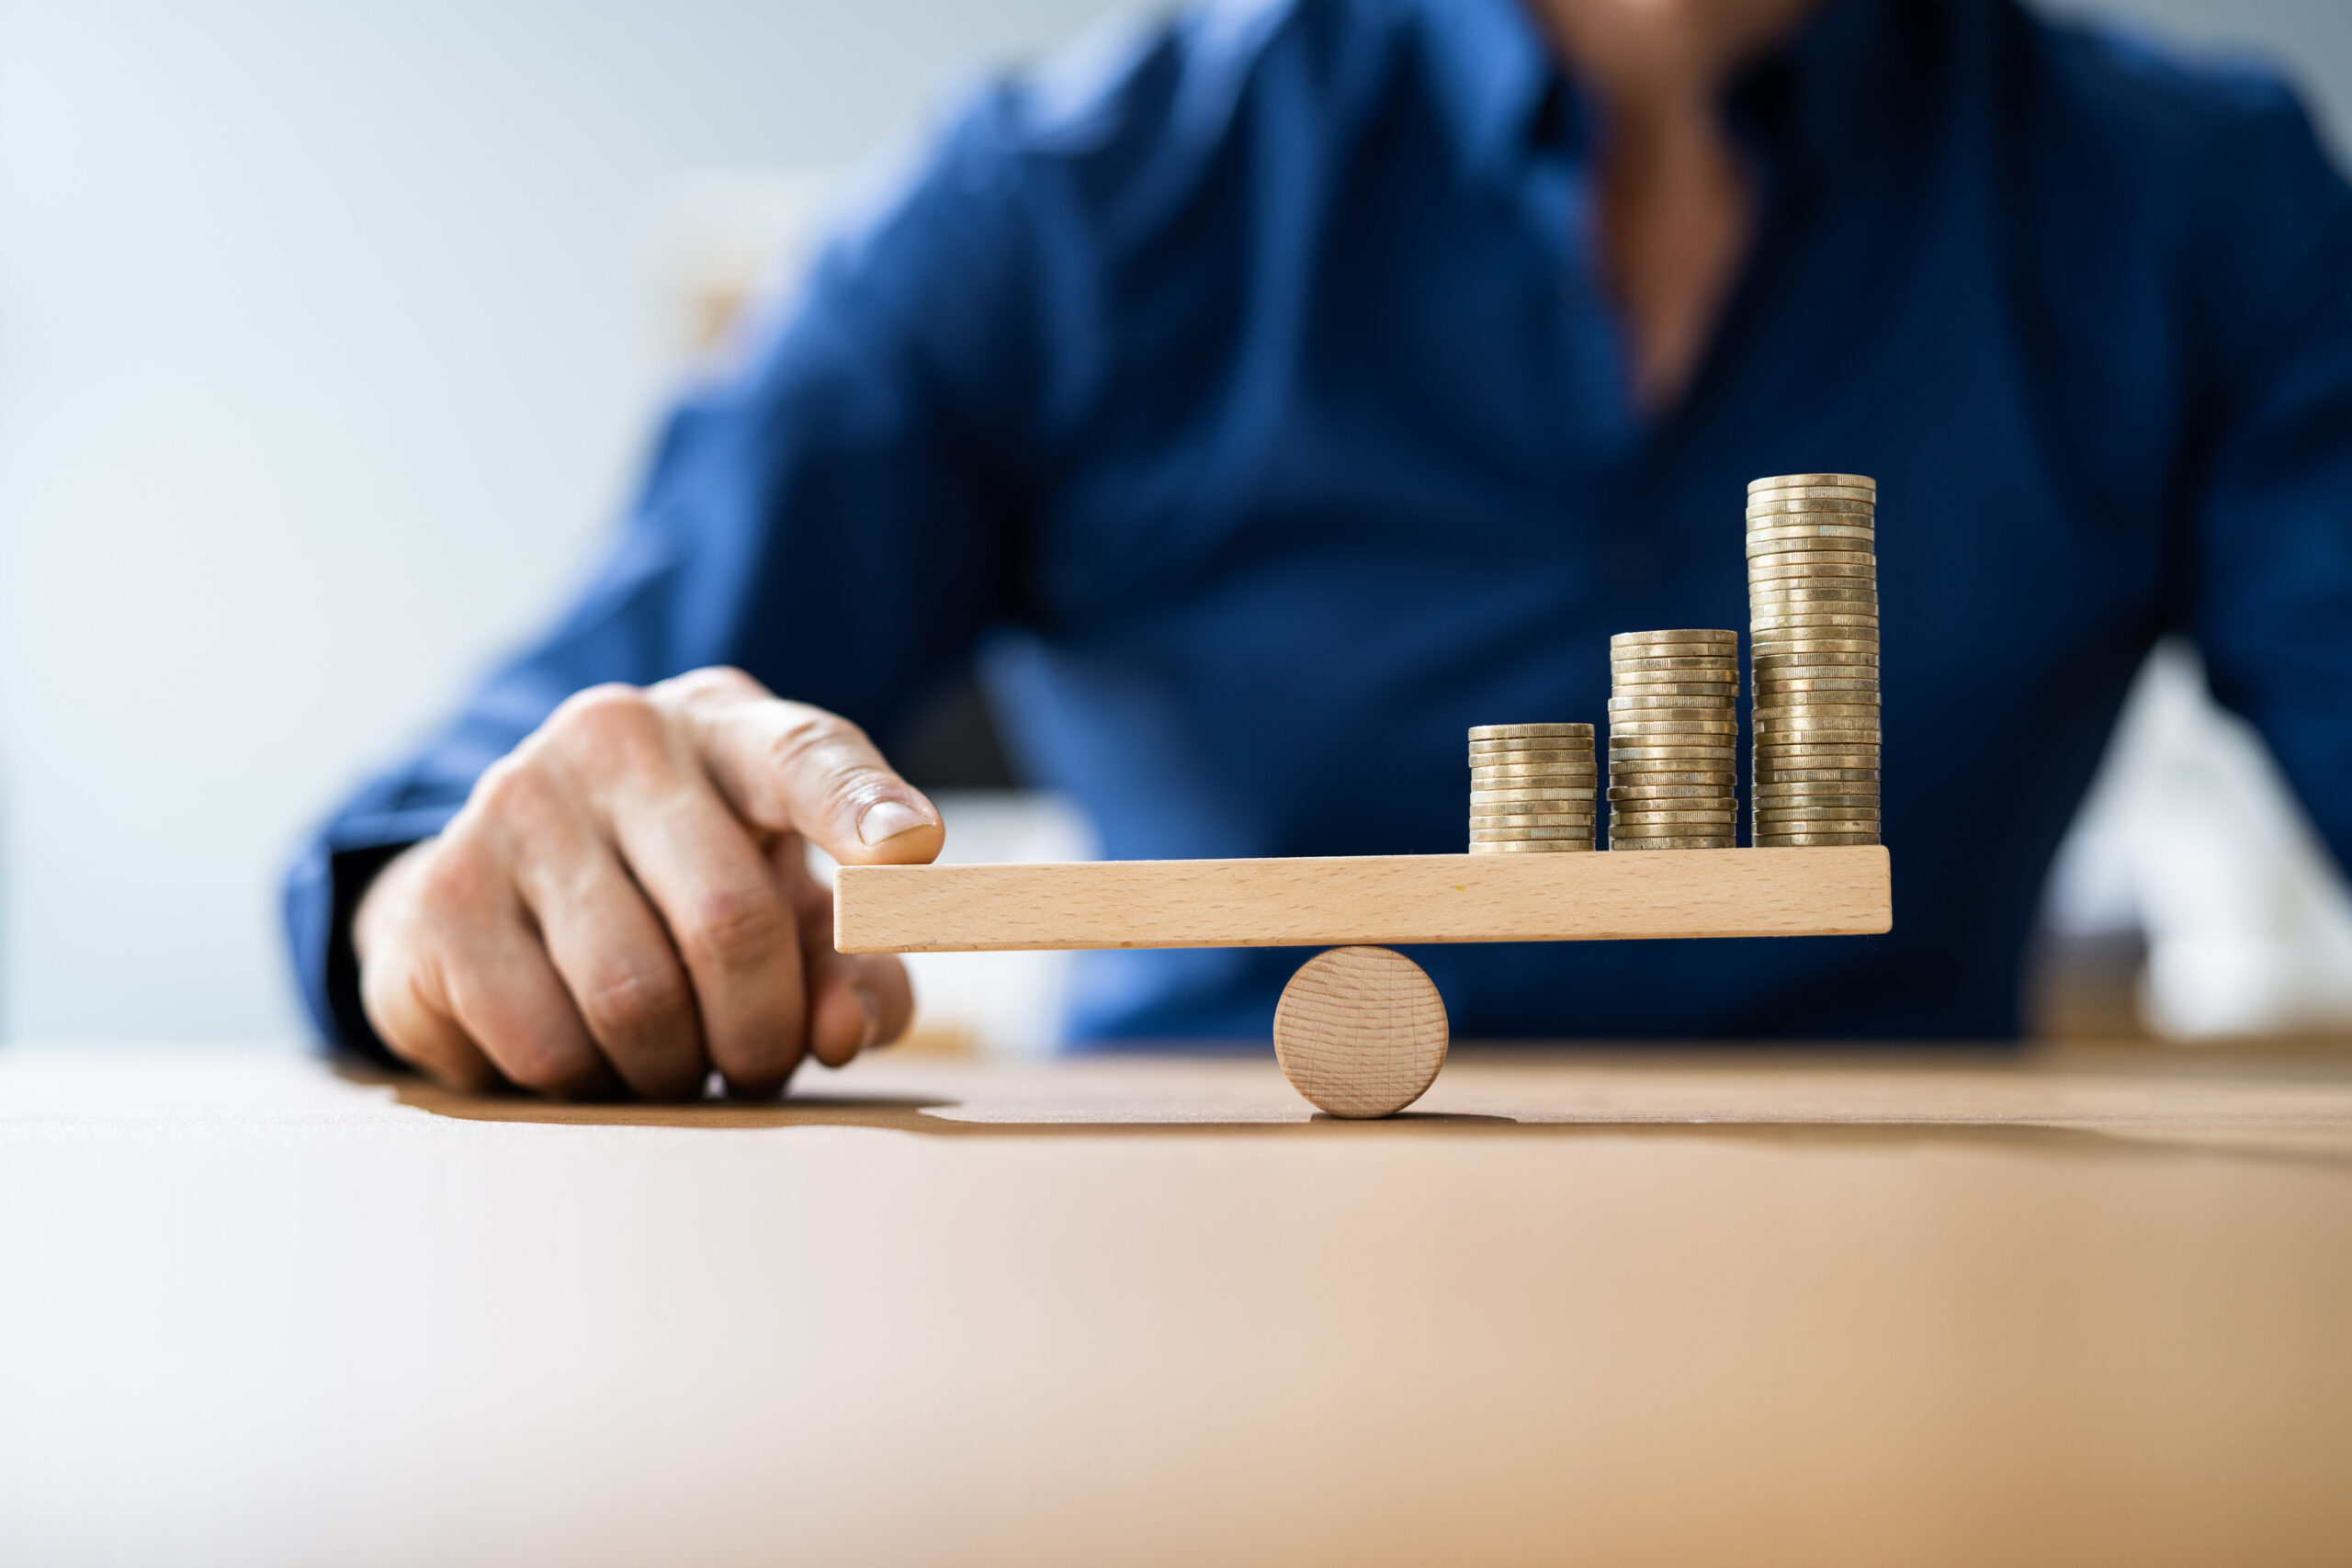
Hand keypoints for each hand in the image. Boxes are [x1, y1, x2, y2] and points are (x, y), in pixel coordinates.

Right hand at [351, 668, 938, 1098]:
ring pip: (635, 999)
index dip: (861, 811)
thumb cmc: (690, 895)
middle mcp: (620, 737)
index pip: (808, 758)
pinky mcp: (440, 894)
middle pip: (731, 924)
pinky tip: (581, 1049)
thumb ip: (853, 972)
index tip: (914, 851)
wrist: (509, 883)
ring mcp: (517, 802)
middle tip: (755, 1064)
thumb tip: (840, 1032)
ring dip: (672, 1069)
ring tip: (666, 1052)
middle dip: (761, 1032)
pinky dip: (584, 1085)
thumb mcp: (793, 917)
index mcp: (731, 728)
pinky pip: (546, 1043)